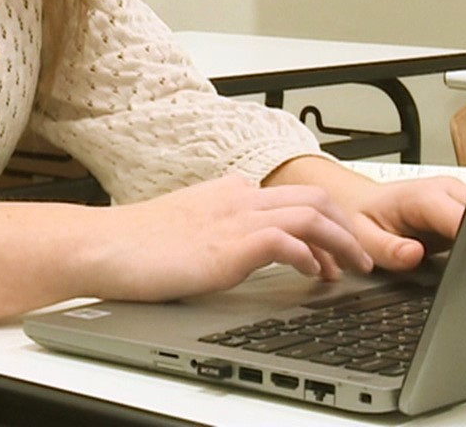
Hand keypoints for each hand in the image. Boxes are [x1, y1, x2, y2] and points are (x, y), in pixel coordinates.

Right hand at [83, 175, 375, 302]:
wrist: (102, 245)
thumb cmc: (135, 245)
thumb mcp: (188, 229)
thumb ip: (219, 230)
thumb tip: (244, 249)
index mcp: (230, 192)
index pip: (293, 196)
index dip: (326, 221)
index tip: (338, 248)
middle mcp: (239, 197)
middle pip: (314, 198)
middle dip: (348, 228)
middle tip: (363, 257)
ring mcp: (235, 218)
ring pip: (311, 215)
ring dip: (341, 242)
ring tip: (355, 268)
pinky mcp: (229, 244)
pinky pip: (287, 241)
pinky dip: (309, 255)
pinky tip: (315, 273)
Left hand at [264, 157, 465, 271]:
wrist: (359, 203)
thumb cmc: (361, 218)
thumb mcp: (364, 238)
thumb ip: (388, 249)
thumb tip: (413, 254)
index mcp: (425, 196)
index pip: (465, 217)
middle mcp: (446, 191)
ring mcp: (458, 196)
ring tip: (460, 258)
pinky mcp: (463, 207)